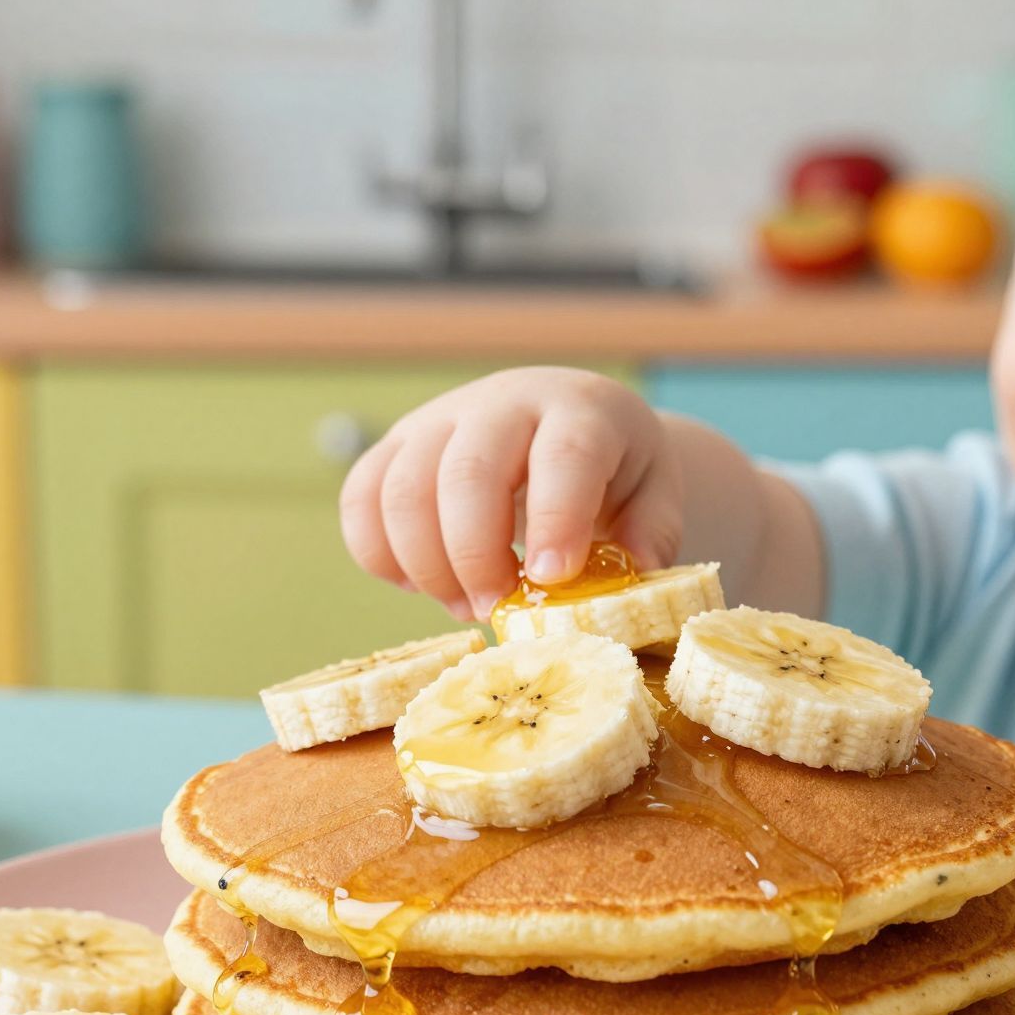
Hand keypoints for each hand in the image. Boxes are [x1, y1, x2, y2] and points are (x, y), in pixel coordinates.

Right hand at [339, 367, 681, 620]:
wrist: (567, 423)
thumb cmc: (614, 470)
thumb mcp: (653, 494)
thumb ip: (649, 534)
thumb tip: (629, 576)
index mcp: (579, 410)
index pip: (563, 455)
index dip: (554, 518)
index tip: (551, 578)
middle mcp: (502, 404)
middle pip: (466, 473)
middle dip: (476, 557)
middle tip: (498, 610)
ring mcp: (439, 420)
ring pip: (401, 490)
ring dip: (427, 566)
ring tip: (468, 606)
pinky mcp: (397, 446)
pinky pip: (361, 499)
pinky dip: (380, 555)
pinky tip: (422, 585)